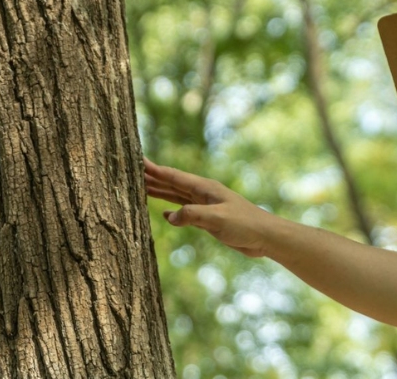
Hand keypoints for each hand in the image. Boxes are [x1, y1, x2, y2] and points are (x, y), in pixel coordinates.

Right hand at [144, 157, 271, 256]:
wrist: (265, 236)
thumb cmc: (245, 224)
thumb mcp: (217, 219)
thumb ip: (192, 215)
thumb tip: (168, 217)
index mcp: (205, 188)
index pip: (174, 176)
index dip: (154, 169)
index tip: (137, 160)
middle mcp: (203, 194)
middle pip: (172, 183)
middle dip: (153, 178)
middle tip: (131, 173)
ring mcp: (206, 206)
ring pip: (177, 196)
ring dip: (160, 192)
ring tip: (141, 188)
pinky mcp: (209, 219)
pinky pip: (185, 211)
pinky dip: (173, 210)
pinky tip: (164, 214)